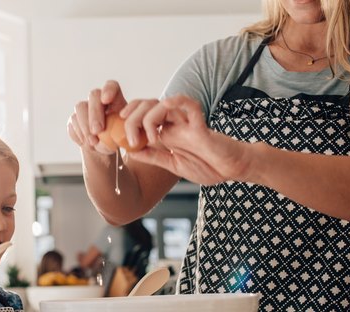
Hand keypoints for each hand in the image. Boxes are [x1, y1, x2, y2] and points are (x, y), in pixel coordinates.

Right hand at [68, 80, 127, 153]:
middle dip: (94, 113)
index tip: (106, 100)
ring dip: (85, 126)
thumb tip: (114, 130)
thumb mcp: (124, 136)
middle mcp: (98, 101)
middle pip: (94, 95)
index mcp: (115, 100)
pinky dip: (79, 135)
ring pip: (80, 107)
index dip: (108, 90)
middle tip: (98, 131)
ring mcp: (85, 109)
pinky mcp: (74, 119)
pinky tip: (88, 144)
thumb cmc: (118, 139)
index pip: (111, 86)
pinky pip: (72, 122)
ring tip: (93, 142)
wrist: (105, 149)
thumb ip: (121, 130)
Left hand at [130, 95, 251, 185]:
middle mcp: (173, 123)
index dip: (126, 120)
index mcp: (165, 132)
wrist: (231, 170)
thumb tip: (130, 150)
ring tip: (147, 139)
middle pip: (145, 106)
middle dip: (131, 120)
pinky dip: (175, 103)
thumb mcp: (172, 165)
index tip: (117, 135)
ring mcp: (185, 121)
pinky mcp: (199, 123)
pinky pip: (188, 104)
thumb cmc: (206, 167)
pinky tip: (164, 115)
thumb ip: (153, 157)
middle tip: (130, 139)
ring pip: (160, 104)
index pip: (140, 115)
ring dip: (146, 119)